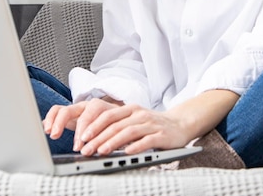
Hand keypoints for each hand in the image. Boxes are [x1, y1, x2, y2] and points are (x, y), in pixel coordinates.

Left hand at [43, 99, 192, 155]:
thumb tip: (94, 140)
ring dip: (112, 142)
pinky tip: (126, 153)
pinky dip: (135, 147)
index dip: (93, 126)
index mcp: (130, 109)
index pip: (107, 115)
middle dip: (98, 138)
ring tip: (101, 152)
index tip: (81, 138)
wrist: (180, 124)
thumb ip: (118, 127)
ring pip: (128, 132)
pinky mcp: (162, 135)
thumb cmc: (153, 125)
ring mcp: (151, 123)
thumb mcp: (134, 121)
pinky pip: (147, 140)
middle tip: (86, 149)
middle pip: (115, 125)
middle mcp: (139, 114)